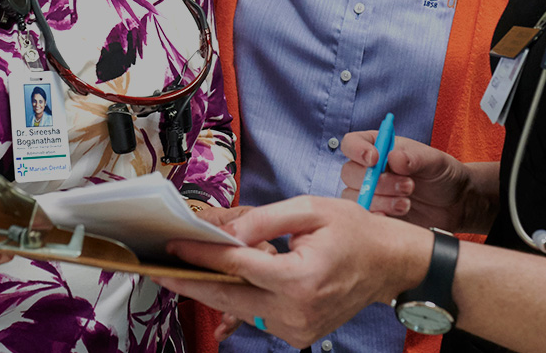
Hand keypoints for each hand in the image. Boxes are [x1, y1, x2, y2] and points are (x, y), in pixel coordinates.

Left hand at [155, 195, 431, 348]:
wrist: (389, 266)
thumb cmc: (354, 232)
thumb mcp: (311, 210)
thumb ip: (264, 219)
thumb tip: (225, 230)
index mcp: (301, 278)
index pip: (237, 265)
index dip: (201, 255)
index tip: (173, 246)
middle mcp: (296, 311)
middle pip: (229, 296)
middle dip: (190, 281)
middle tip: (157, 268)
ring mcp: (296, 329)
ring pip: (239, 308)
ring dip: (212, 288)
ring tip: (182, 269)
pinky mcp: (297, 335)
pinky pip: (256, 315)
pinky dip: (237, 297)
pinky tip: (220, 280)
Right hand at [339, 132, 497, 233]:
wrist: (454, 204)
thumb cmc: (441, 174)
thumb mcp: (433, 161)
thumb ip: (414, 158)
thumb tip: (393, 158)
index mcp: (378, 147)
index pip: (351, 143)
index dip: (357, 150)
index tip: (375, 159)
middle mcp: (368, 170)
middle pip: (349, 173)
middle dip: (378, 182)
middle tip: (408, 186)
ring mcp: (370, 194)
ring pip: (355, 197)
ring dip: (381, 201)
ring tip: (408, 203)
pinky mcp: (376, 214)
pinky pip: (365, 217)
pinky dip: (379, 217)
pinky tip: (399, 216)